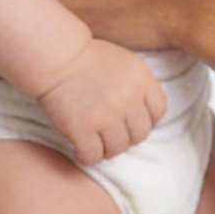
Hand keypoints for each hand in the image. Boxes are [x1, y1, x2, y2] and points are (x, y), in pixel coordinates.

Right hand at [38, 38, 166, 164]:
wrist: (56, 57)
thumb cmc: (88, 58)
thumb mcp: (125, 62)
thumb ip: (140, 86)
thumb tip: (148, 116)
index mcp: (141, 80)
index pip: (158, 112)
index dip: (146, 120)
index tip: (131, 121)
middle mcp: (127, 100)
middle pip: (140, 134)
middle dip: (127, 137)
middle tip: (112, 134)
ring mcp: (105, 116)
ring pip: (118, 148)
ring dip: (107, 149)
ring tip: (96, 141)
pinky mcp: (82, 128)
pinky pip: (93, 156)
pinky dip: (87, 155)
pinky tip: (80, 147)